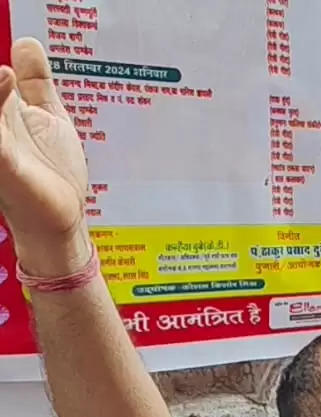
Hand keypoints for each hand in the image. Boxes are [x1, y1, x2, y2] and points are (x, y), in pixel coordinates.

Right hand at [0, 39, 92, 273]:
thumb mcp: (46, 115)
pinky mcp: (4, 163)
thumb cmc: (50, 171)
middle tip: (5, 72)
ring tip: (4, 73)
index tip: (6, 65)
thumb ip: (36, 81)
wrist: (61, 216)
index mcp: (0, 104)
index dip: (1, 74)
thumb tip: (26, 43)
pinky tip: (3, 81)